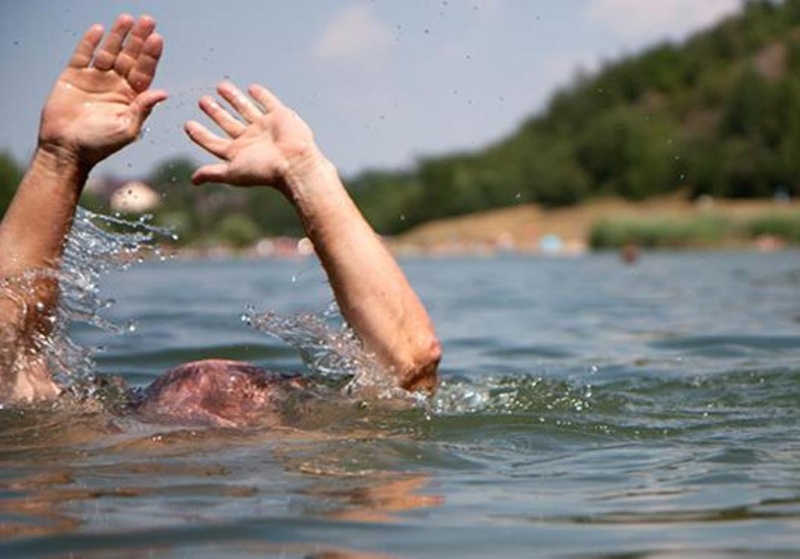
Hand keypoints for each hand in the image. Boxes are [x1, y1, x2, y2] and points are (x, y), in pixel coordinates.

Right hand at [38, 14, 166, 168]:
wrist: (66, 150)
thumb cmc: (99, 145)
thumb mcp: (127, 129)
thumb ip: (143, 109)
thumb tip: (162, 93)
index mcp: (131, 98)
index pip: (144, 71)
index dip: (151, 55)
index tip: (157, 39)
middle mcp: (115, 86)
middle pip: (130, 57)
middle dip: (139, 40)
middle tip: (148, 21)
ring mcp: (95, 79)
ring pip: (109, 52)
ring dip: (118, 36)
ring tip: (127, 19)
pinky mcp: (73, 76)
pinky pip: (83, 55)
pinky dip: (90, 42)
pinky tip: (99, 30)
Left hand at [184, 82, 319, 190]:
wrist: (294, 163)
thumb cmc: (264, 170)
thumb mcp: (233, 172)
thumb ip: (213, 173)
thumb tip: (193, 180)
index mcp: (239, 152)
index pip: (214, 142)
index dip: (201, 134)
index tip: (188, 125)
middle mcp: (251, 139)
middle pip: (228, 123)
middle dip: (215, 112)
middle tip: (202, 101)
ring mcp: (265, 127)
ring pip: (245, 109)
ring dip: (233, 98)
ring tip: (220, 86)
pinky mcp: (280, 116)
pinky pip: (268, 103)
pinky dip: (261, 95)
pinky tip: (252, 88)